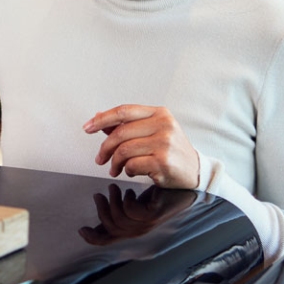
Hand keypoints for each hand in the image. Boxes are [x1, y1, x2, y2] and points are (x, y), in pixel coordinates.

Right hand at [78, 183, 194, 245]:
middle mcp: (140, 230)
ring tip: (113, 187)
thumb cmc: (161, 194)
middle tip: (99, 195)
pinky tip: (130, 190)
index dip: (94, 238)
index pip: (109, 240)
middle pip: (111, 229)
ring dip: (112, 202)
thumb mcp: (136, 201)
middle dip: (101, 211)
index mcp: (133, 229)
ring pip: (120, 219)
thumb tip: (102, 201)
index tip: (82, 230)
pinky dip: (127, 200)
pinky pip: (132, 211)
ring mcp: (148, 224)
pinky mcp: (155, 214)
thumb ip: (119, 204)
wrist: (186, 189)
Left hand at [83, 105, 200, 188]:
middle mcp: (164, 125)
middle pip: (120, 133)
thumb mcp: (153, 131)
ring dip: (114, 162)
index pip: (124, 111)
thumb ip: (128, 125)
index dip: (102, 119)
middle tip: (100, 158)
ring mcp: (164, 143)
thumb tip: (99, 118)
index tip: (88, 127)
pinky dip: (127, 170)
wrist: (195, 170)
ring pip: (124, 151)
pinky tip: (131, 171)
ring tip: (115, 168)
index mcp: (160, 113)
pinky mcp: (163, 162)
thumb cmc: (171, 150)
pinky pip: (132, 165)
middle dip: (105, 148)